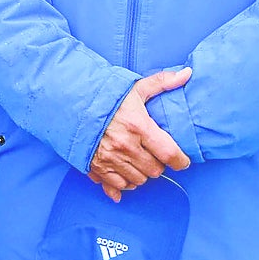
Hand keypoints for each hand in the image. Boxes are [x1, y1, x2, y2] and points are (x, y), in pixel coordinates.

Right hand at [89, 67, 191, 200]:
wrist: (71, 101)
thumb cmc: (105, 95)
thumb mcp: (135, 87)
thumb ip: (162, 82)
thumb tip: (187, 74)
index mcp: (138, 126)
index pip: (169, 154)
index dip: (180, 160)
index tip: (182, 160)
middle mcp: (125, 145)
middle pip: (155, 170)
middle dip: (159, 164)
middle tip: (154, 153)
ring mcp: (110, 158)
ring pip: (139, 180)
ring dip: (142, 173)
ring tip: (139, 160)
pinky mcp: (96, 166)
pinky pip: (118, 185)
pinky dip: (125, 182)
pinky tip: (126, 172)